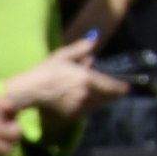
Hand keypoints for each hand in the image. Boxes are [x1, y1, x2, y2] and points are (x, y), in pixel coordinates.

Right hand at [4, 41, 127, 117]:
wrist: (29, 90)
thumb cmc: (46, 71)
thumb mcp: (64, 55)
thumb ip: (81, 48)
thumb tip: (94, 39)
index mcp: (87, 79)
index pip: (112, 87)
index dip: (121, 88)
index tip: (126, 88)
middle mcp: (86, 95)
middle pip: (108, 98)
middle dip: (111, 93)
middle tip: (111, 89)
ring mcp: (79, 107)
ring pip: (98, 105)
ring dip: (100, 100)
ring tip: (94, 93)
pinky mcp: (71, 116)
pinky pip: (87, 112)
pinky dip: (89, 106)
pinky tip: (83, 100)